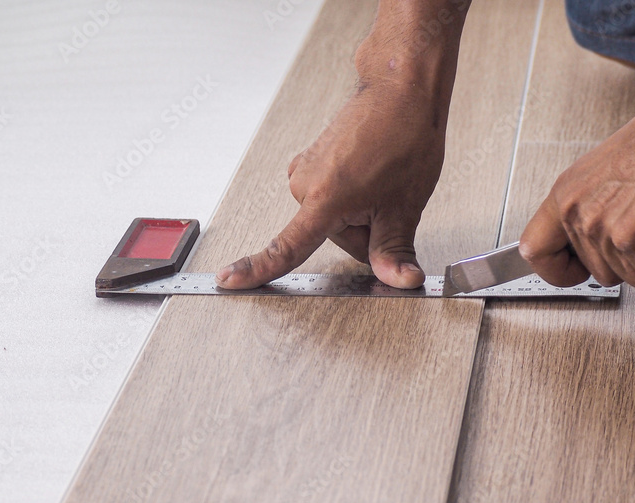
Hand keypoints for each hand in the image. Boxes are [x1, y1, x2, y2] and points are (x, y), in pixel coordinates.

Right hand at [216, 4, 468, 289]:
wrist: (399, 90)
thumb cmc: (402, 135)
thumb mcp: (404, 206)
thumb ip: (394, 250)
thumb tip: (400, 280)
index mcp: (323, 200)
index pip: (286, 248)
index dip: (256, 269)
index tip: (229, 280)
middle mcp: (304, 185)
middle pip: (331, 238)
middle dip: (362, 231)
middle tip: (388, 202)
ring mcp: (305, 171)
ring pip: (330, 218)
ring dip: (357, 211)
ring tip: (381, 182)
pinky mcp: (309, 162)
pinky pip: (327, 197)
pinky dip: (349, 194)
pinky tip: (369, 174)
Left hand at [520, 63, 634, 287]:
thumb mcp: (602, 172)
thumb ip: (589, 208)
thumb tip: (593, 242)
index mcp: (565, 195)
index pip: (534, 250)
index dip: (557, 269)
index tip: (574, 270)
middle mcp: (580, 214)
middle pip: (597, 271)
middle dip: (627, 259)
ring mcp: (607, 232)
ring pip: (631, 276)